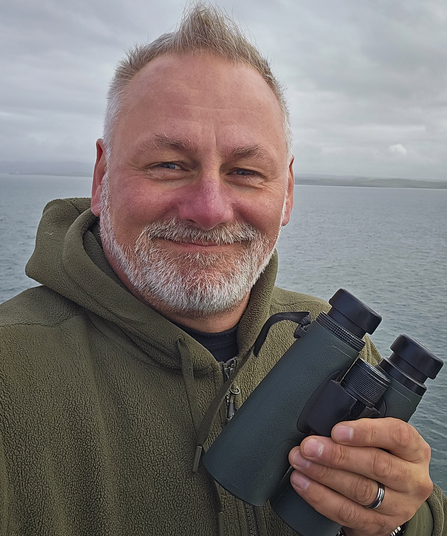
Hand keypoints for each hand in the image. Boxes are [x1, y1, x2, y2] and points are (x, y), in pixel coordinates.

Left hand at [288, 417, 432, 535]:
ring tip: (301, 462)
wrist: (395, 496)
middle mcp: (413, 479)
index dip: (365, 432)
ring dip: (324, 475)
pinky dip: (320, 497)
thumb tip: (324, 420)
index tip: (336, 430)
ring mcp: (399, 506)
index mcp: (414, 450)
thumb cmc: (385, 456)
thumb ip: (361, 428)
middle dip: (337, 455)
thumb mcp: (383, 438)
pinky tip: (303, 484)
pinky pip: (347, 513)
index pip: (396, 436)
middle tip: (309, 446)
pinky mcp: (379, 526)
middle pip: (376, 465)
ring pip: (361, 491)